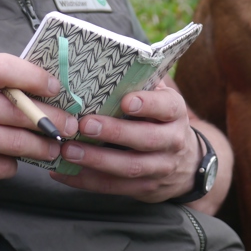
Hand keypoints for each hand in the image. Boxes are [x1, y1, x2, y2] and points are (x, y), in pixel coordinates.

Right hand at [0, 53, 77, 205]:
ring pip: (17, 141)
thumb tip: (36, 85)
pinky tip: (11, 161)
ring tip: (54, 146)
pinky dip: (12, 165)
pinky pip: (3, 166)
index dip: (36, 76)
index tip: (55, 87)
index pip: (3, 68)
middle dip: (52, 119)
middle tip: (71, 124)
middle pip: (18, 110)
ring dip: (42, 146)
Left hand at [50, 81, 200, 202]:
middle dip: (114, 133)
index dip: (148, 104)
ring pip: (129, 167)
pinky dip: (86, 181)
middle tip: (84, 124)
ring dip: (96, 160)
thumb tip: (108, 61)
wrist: (186, 165)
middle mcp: (172, 141)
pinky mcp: (144, 189)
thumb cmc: (161, 120)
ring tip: (68, 150)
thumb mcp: (161, 100)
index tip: (126, 101)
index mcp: (175, 113)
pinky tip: (63, 171)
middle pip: (145, 139)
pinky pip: (114, 187)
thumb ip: (141, 83)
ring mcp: (160, 168)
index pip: (167, 107)